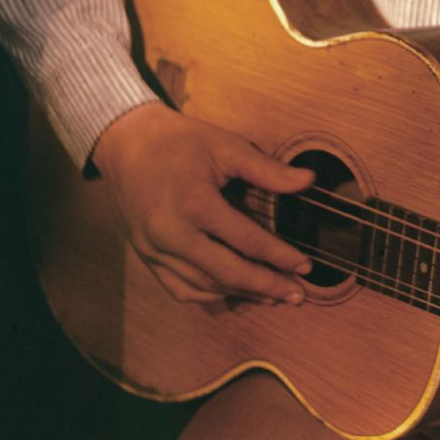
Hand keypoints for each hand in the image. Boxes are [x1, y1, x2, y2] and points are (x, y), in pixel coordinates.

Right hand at [92, 102, 312, 305]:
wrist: (129, 144)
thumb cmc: (182, 142)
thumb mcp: (227, 147)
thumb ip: (268, 170)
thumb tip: (310, 180)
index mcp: (194, 203)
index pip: (247, 241)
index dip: (280, 256)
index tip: (306, 266)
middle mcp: (171, 233)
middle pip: (226, 272)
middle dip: (266, 286)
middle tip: (297, 294)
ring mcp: (154, 249)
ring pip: (203, 286)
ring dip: (241, 294)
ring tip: (274, 296)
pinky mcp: (146, 256)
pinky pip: (180, 288)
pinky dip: (210, 295)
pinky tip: (235, 293)